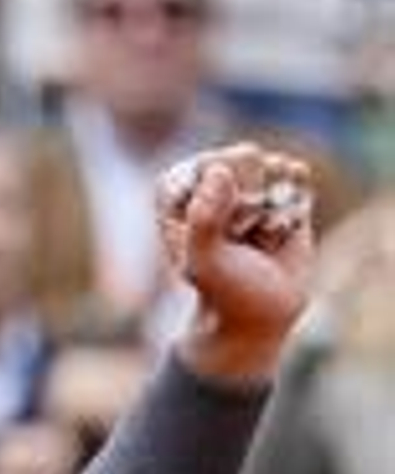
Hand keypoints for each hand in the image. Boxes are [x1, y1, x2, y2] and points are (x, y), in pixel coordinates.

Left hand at [155, 143, 315, 382]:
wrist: (262, 316)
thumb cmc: (224, 291)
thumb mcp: (204, 261)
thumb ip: (203, 219)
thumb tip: (219, 169)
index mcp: (179, 197)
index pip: (199, 167)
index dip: (215, 195)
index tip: (218, 229)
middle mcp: (212, 186)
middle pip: (239, 157)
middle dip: (247, 198)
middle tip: (242, 235)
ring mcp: (249, 187)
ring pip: (269, 164)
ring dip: (271, 204)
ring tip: (261, 235)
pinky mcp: (283, 194)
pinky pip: (295, 173)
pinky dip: (294, 198)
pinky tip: (284, 224)